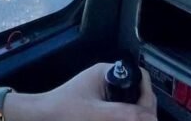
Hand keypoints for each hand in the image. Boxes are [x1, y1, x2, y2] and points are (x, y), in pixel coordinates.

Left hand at [11, 63, 156, 120]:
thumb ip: (124, 115)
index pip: (139, 78)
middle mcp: (107, 81)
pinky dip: (123, 118)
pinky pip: (118, 113)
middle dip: (143, 110)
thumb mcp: (94, 114)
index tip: (148, 115)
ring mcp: (103, 96)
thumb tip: (152, 117)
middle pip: (137, 94)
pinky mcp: (98, 108)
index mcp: (106, 74)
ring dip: (134, 115)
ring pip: (129, 106)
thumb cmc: (61, 112)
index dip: (147, 96)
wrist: (39, 118)